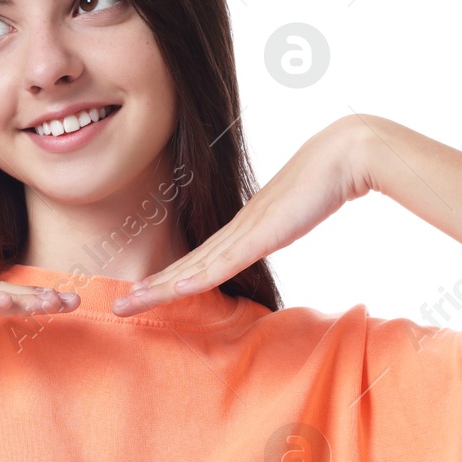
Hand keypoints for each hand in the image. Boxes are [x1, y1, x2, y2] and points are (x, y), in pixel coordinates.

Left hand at [113, 116, 374, 316]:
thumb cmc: (326, 180)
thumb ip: (282, 225)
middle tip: (118, 306)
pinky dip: (198, 277)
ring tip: (128, 302)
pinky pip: (224, 261)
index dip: (169, 277)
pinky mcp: (261, 233)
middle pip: (185, 265)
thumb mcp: (297, 212)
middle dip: (150, 288)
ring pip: (194, 267)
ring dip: (160, 287)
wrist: (343, 155)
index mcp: (244, 227)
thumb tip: (277, 231)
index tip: (144, 292)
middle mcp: (237, 229)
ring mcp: (246, 230)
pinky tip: (175, 289)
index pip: (199, 259)